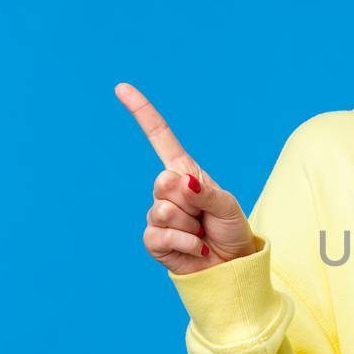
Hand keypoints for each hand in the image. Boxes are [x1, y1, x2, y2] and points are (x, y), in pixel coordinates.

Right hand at [115, 82, 258, 274]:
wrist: (231, 265)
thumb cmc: (231, 230)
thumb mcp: (228, 205)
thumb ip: (206, 193)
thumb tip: (180, 183)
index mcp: (185, 172)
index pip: (160, 138)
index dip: (142, 113)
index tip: (121, 88)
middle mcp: (167, 190)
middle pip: (163, 182)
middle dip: (191, 200)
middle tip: (205, 216)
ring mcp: (158, 214)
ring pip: (164, 209)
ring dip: (191, 224)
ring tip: (201, 232)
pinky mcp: (153, 239)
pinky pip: (162, 234)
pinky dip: (187, 242)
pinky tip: (197, 247)